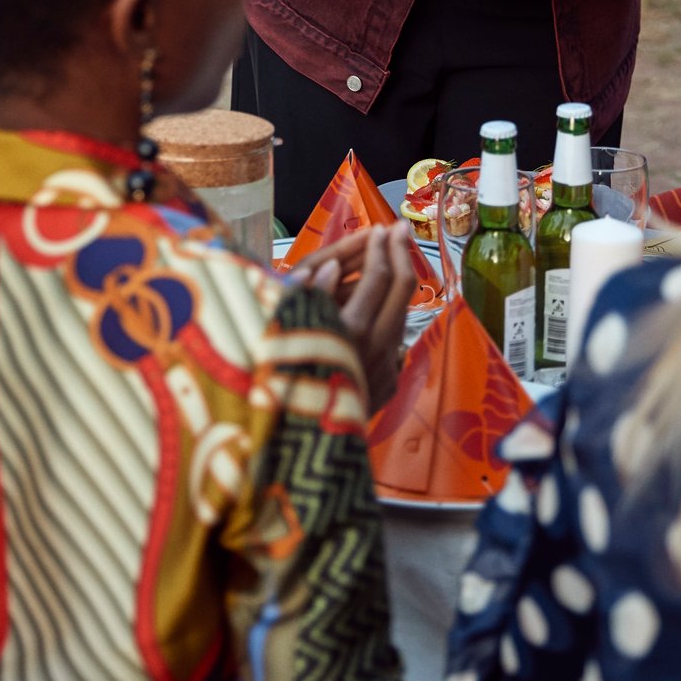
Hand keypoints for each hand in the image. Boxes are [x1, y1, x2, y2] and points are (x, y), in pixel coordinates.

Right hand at [292, 223, 415, 412]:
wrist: (299, 453)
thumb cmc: (278, 387)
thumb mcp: (285, 334)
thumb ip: (310, 296)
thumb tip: (335, 266)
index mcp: (349, 332)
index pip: (377, 277)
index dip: (380, 248)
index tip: (379, 228)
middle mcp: (373, 348)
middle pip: (401, 290)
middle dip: (401, 253)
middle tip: (399, 229)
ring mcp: (384, 369)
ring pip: (402, 315)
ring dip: (399, 284)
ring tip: (393, 260)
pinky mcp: (386, 387)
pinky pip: (393, 344)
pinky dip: (390, 320)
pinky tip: (382, 310)